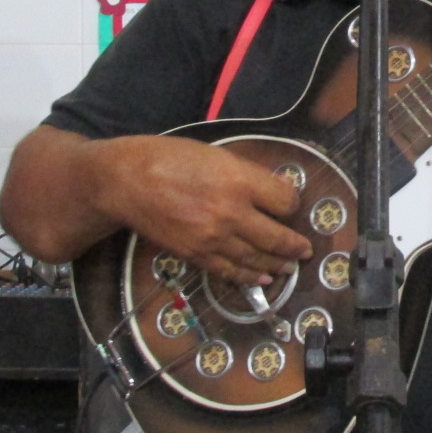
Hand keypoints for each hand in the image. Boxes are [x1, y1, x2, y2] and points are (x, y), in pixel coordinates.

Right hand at [102, 136, 311, 287]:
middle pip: (277, 237)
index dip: (294, 205)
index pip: (285, 201)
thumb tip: (273, 190)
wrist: (125, 182)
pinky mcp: (196, 255)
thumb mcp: (216, 154)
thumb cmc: (169, 158)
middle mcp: (231, 213)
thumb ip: (247, 174)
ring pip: (256, 258)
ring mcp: (214, 239)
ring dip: (278, 264)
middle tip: (306, 251)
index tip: (292, 206)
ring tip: (291, 267)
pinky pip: (230, 271)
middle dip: (295, 246)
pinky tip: (262, 278)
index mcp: (239, 181)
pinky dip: (249, 276)